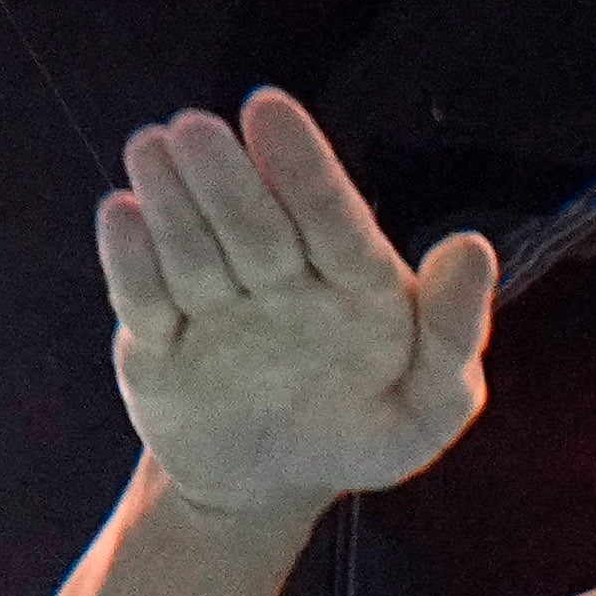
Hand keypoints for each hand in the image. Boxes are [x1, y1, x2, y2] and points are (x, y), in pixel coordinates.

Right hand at [95, 87, 495, 516]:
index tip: (269, 109)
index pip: (332, 220)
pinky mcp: (156, 337)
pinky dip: (130, 259)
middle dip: (228, 181)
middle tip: (196, 130)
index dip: (304, 169)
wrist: (270, 486)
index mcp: (356, 281)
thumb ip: (454, 333)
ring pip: (194, 250)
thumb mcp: (429, 408)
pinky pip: (142, 297)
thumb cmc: (362, 435)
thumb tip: (474, 246)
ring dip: (174, 203)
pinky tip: (122, 212)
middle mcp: (282, 278)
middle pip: (255, 226)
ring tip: (154, 148)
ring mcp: (216, 304)